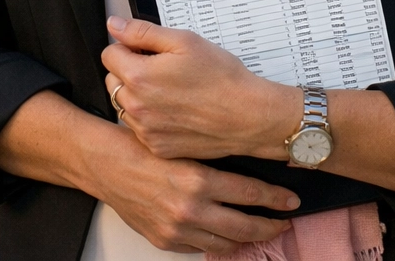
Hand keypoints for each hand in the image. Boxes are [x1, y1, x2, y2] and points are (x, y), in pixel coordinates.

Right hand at [89, 123, 297, 252]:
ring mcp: (177, 229)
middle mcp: (189, 208)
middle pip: (245, 226)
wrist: (104, 164)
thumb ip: (212, 160)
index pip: (250, 193)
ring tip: (258, 231)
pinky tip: (225, 235)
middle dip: (270, 225)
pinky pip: (201, 249)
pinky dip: (218, 243)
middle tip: (283, 221)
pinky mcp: (166, 240)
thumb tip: (246, 166)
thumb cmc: (137, 147)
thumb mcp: (181, 145)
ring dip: (247, 238)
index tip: (290, 200)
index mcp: (197, 179)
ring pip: (226, 244)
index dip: (276, 198)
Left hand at [102, 15, 296, 161]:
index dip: (129, 47)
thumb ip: (142, 32)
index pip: (109, 54)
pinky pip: (141, 128)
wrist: (248, 116)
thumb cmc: (222, 78)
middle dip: (130, 71)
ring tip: (171, 92)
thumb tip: (115, 25)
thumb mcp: (184, 41)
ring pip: (125, 105)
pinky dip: (151, 119)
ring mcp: (146, 130)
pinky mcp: (157, 147)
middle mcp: (136, 107)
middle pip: (113, 80)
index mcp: (139, 76)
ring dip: (138, 96)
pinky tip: (175, 111)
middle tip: (162, 70)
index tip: (148, 51)